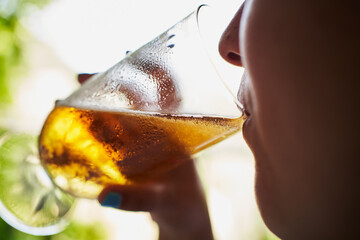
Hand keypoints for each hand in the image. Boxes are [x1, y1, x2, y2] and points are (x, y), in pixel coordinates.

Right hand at [77, 73, 213, 239]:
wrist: (185, 219)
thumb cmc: (183, 206)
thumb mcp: (163, 201)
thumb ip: (137, 200)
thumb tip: (104, 196)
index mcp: (179, 133)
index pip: (167, 90)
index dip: (148, 71)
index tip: (125, 56)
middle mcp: (163, 131)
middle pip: (136, 96)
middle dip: (110, 84)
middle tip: (81, 78)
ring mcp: (147, 141)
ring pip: (122, 112)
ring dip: (99, 103)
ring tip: (71, 96)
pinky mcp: (136, 154)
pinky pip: (115, 132)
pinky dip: (97, 125)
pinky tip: (79, 124)